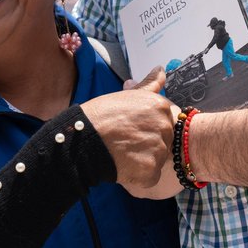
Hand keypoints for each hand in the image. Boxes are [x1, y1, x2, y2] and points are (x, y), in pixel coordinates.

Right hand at [80, 67, 178, 188]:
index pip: (165, 122)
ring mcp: (158, 150)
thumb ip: (149, 84)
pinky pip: (150, 177)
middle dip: (148, 145)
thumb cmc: (101, 116)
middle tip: (126, 142)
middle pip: (164, 142)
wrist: (82, 139)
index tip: (131, 129)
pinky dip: (138, 176)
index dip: (147, 128)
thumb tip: (161, 69)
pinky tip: (123, 166)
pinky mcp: (150, 172)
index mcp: (161, 106)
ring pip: (157, 160)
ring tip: (122, 153)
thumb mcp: (127, 95)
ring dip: (143, 161)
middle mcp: (164, 127)